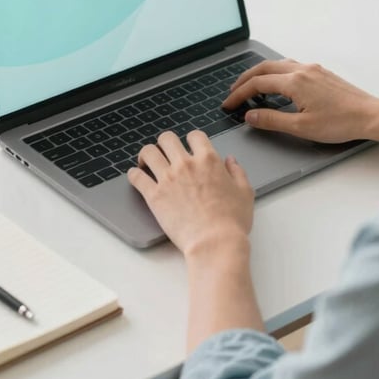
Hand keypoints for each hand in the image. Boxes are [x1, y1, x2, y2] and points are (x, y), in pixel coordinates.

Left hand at [128, 130, 253, 255]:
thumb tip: (231, 161)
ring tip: (147, 162)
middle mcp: (186, 164)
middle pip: (167, 138)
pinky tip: (136, 176)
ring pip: (148, 152)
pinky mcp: (154, 196)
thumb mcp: (245, 193)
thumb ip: (237, 172)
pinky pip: (136, 177)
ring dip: (147, 155)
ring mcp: (168, 179)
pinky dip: (134, 174)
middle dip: (165, 143)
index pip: (195, 136)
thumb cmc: (231, 222)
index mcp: (208, 160)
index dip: (192, 140)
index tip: (189, 147)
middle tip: (165, 153)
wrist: (214, 242)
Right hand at [222, 59, 378, 143]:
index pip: (257, 84)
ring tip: (251, 87)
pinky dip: (276, 73)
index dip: (239, 94)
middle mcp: (302, 70)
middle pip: (264, 68)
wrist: (371, 115)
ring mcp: (313, 69)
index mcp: (294, 82)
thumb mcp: (301, 127)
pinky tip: (277, 84)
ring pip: (278, 64)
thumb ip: (272, 120)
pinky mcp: (321, 73)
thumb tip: (250, 116)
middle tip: (233, 92)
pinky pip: (291, 66)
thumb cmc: (341, 122)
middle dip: (245, 79)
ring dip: (261, 74)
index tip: (229, 104)